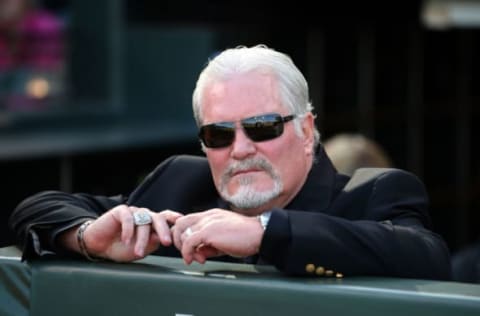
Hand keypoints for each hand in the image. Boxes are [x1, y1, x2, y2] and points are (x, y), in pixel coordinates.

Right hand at [61, 205, 182, 261]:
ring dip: (141, 238)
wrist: (98, 246)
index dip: (174, 218)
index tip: (182, 222)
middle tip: (166, 242)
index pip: (165, 217)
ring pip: (143, 222)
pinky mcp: (120, 211)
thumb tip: (162, 239)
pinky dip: (128, 229)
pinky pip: (128, 217)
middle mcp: (144, 215)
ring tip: (137, 252)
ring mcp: (133, 212)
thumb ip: (151, 243)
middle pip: (158, 218)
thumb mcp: (139, 249)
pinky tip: (125, 240)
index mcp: (151, 223)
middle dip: (163, 231)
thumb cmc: (120, 248)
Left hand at [171, 209, 264, 263]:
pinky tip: (193, 260)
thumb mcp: (224, 240)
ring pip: (182, 232)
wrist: (259, 234)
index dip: (184, 236)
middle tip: (189, 254)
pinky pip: (188, 241)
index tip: (192, 249)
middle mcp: (207, 216)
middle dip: (179, 241)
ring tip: (197, 259)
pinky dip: (187, 252)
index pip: (187, 221)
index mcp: (211, 216)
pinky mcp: (209, 231)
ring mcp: (207, 222)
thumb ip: (209, 245)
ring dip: (184, 249)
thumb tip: (199, 254)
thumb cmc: (246, 238)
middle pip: (180, 224)